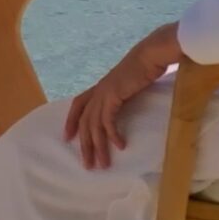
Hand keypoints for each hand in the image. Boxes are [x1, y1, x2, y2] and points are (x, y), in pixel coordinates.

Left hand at [63, 24, 179, 170]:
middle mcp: (99, 90)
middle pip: (84, 121)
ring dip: (98, 146)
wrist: (151, 55)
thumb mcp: (130, 82)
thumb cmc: (145, 66)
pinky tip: (120, 146)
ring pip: (94, 125)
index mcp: (101, 86)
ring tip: (103, 164)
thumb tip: (126, 102)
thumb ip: (124, 92)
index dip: (71, 120)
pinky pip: (108, 121)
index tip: (68, 137)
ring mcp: (104, 93)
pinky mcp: (113, 96)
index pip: (78, 104)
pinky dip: (112, 135)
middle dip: (85, 144)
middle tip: (88, 164)